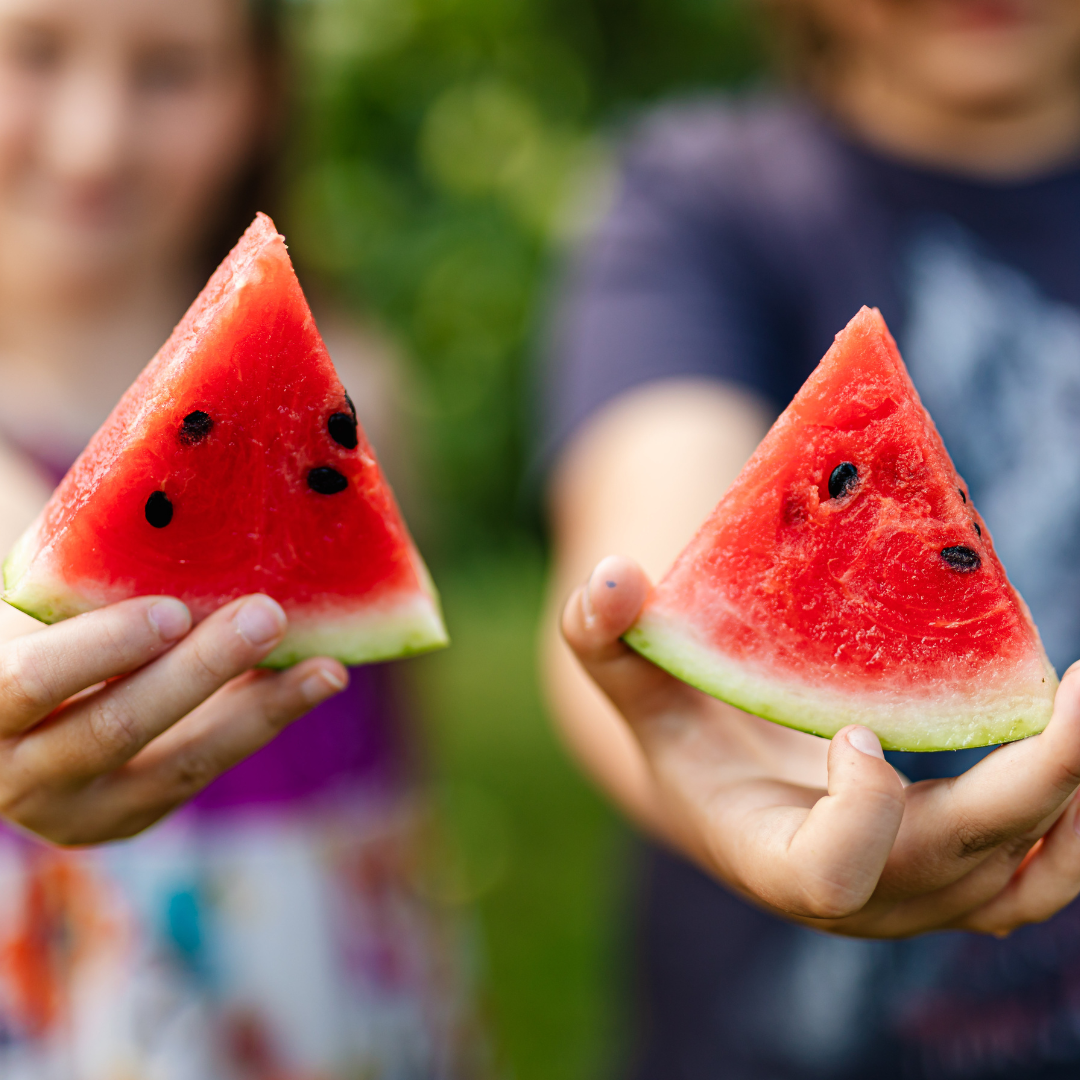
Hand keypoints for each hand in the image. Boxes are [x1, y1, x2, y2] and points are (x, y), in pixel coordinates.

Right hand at [0, 594, 346, 844]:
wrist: (14, 716)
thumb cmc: (29, 633)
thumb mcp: (35, 616)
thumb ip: (78, 591)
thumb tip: (183, 521)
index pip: (29, 683)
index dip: (100, 649)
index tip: (174, 612)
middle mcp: (18, 775)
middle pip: (115, 728)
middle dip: (200, 671)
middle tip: (268, 616)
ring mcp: (79, 811)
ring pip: (178, 765)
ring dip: (259, 711)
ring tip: (325, 669)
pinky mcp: (133, 815)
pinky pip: (205, 769)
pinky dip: (261, 722)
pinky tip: (313, 682)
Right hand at [562, 555, 1079, 937]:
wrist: (732, 795)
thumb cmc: (683, 735)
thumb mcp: (635, 685)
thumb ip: (604, 637)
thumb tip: (611, 577)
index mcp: (768, 856)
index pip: (830, 876)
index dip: (859, 813)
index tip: (855, 728)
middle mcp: (857, 899)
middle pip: (961, 862)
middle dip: (1033, 780)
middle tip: (1078, 687)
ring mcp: (919, 898)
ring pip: (1027, 880)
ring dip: (1073, 803)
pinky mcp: (962, 878)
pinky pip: (1045, 874)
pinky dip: (1077, 820)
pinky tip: (1078, 739)